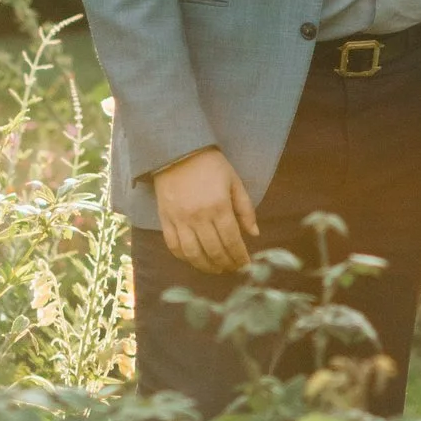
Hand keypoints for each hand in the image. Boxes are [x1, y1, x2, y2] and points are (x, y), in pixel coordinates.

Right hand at [152, 146, 259, 272]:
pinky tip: (194, 259)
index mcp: (219, 207)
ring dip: (206, 266)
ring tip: (216, 269)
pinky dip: (184, 257)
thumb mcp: (234, 182)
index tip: (246, 265)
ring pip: (193, 254)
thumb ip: (245, 209)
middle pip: (214, 250)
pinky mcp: (165, 219)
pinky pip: (173, 246)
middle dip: (226, 264)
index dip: (240, 256)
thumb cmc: (211, 166)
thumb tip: (254, 234)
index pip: (232, 240)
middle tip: (232, 268)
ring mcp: (180, 220)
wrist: (178, 151)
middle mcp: (199, 217)